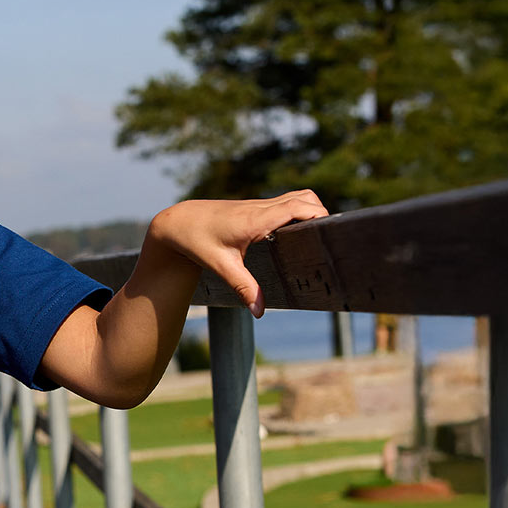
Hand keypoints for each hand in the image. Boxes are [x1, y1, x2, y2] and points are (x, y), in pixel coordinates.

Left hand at [148, 191, 328, 317]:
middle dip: (321, 213)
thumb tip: (259, 311)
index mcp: (257, 219)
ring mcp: (259, 205)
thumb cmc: (197, 242)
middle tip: (325, 240)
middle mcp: (261, 208)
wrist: (179, 223)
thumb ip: (244, 287)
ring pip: (297, 196)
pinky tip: (296, 233)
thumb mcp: (221, 267)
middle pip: (305, 198)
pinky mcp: (255, 208)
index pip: (299, 207)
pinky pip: (285, 202)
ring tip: (314, 236)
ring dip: (310, 210)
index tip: (329, 233)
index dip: (318, 216)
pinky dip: (298, 211)